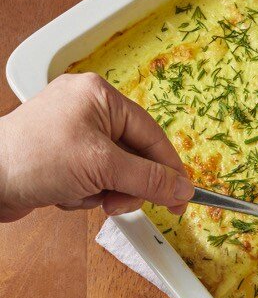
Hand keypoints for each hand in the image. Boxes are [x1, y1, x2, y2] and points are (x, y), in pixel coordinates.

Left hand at [0, 72, 193, 221]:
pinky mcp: (63, 156)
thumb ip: (148, 178)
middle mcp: (88, 110)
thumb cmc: (34, 157)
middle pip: (135, 157)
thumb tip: (181, 187)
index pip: (152, 135)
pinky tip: (65, 193)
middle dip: (125, 185)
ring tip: (80, 193)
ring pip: (115, 174)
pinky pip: (94, 181)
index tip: (183, 198)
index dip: (169, 170)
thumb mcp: (102, 167)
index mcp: (100, 96)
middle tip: (116, 201)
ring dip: (102, 193)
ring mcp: (74, 133)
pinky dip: (84, 194)